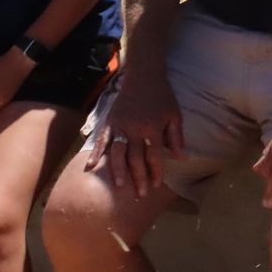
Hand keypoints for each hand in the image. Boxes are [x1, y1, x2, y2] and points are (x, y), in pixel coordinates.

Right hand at [87, 66, 184, 199]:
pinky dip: (96, 154)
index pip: (154, 155)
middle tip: (139, 195)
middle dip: (138, 177)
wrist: (144, 76)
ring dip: (118, 171)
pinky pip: (101, 141)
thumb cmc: (162, 97)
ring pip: (117, 153)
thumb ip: (176, 137)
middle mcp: (135, 129)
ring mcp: (120, 126)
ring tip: (119, 186)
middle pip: (135, 158)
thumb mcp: (174, 115)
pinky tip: (90, 167)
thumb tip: (180, 158)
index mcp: (152, 128)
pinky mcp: (109, 122)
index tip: (155, 186)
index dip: (155, 171)